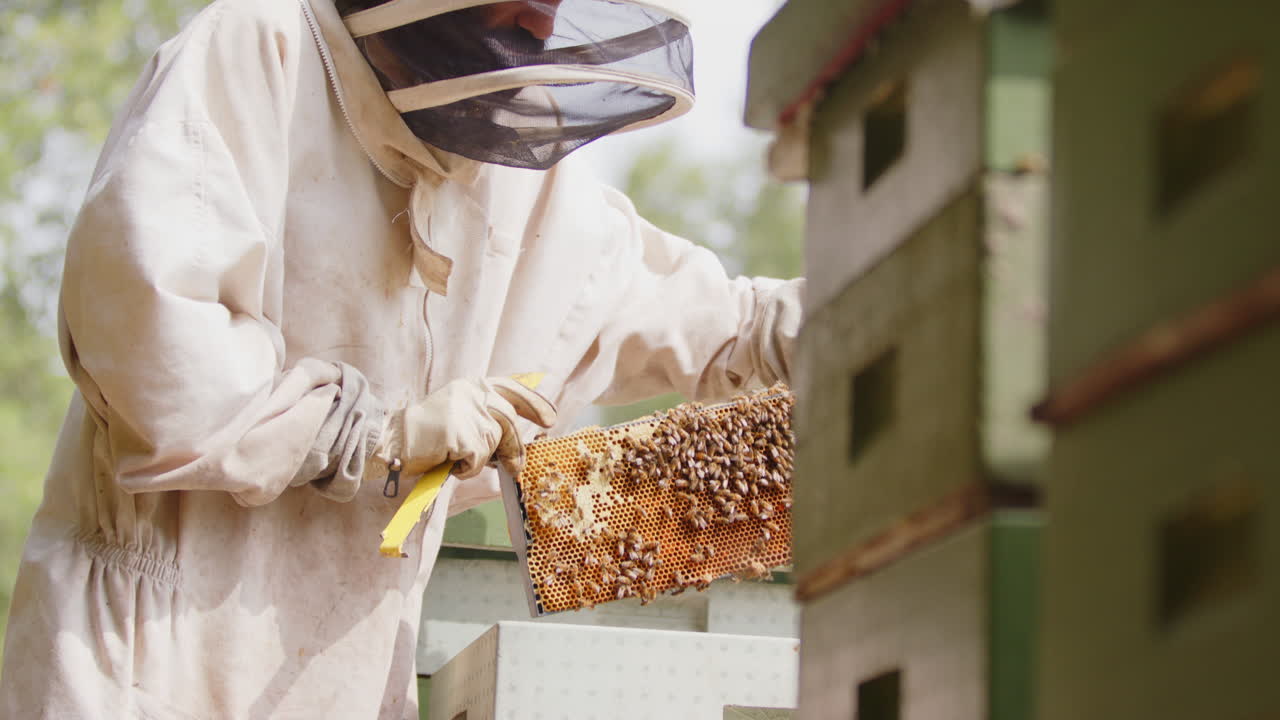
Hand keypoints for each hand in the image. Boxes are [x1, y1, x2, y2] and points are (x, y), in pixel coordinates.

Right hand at [377, 376, 556, 478]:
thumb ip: (488, 417)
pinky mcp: (460, 433)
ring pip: (492, 443)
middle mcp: (473, 394)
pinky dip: (465, 467)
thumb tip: (516, 442)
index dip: (533, 404)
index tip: (549, 420)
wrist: (393, 440)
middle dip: (513, 449)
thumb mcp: (462, 415)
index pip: (512, 389)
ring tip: (455, 456)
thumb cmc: (428, 433)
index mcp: (473, 385)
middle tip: (515, 468)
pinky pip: (477, 459)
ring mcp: (467, 412)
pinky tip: (447, 461)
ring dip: (478, 458)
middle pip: (508, 422)